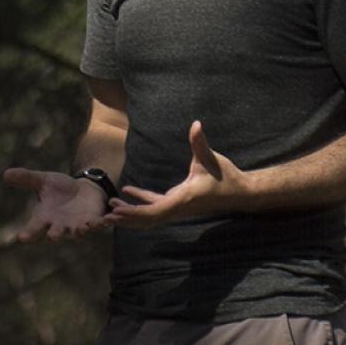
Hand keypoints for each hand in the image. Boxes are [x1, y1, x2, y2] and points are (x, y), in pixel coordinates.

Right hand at [2, 167, 110, 242]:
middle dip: (55, 234)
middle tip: (51, 236)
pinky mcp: (93, 221)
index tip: (21, 238)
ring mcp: (77, 225)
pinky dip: (100, 224)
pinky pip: (97, 225)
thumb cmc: (60, 188)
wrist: (83, 190)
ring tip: (80, 229)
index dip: (29, 233)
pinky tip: (104, 221)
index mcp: (45, 217)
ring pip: (77, 232)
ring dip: (79, 231)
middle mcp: (60, 225)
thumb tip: (5, 174)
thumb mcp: (43, 180)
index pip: (34, 227)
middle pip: (56, 232)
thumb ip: (26, 178)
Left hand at [104, 121, 249, 228]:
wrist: (241, 192)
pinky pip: (156, 206)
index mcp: (182, 199)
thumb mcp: (210, 159)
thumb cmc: (226, 176)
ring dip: (132, 214)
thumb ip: (200, 143)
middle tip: (104, 216)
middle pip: (147, 219)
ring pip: (150, 216)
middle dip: (127, 218)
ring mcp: (178, 207)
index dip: (134, 213)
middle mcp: (177, 207)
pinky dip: (141, 202)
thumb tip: (196, 125)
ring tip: (111, 209)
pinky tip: (127, 192)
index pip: (153, 212)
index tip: (116, 213)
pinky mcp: (179, 202)